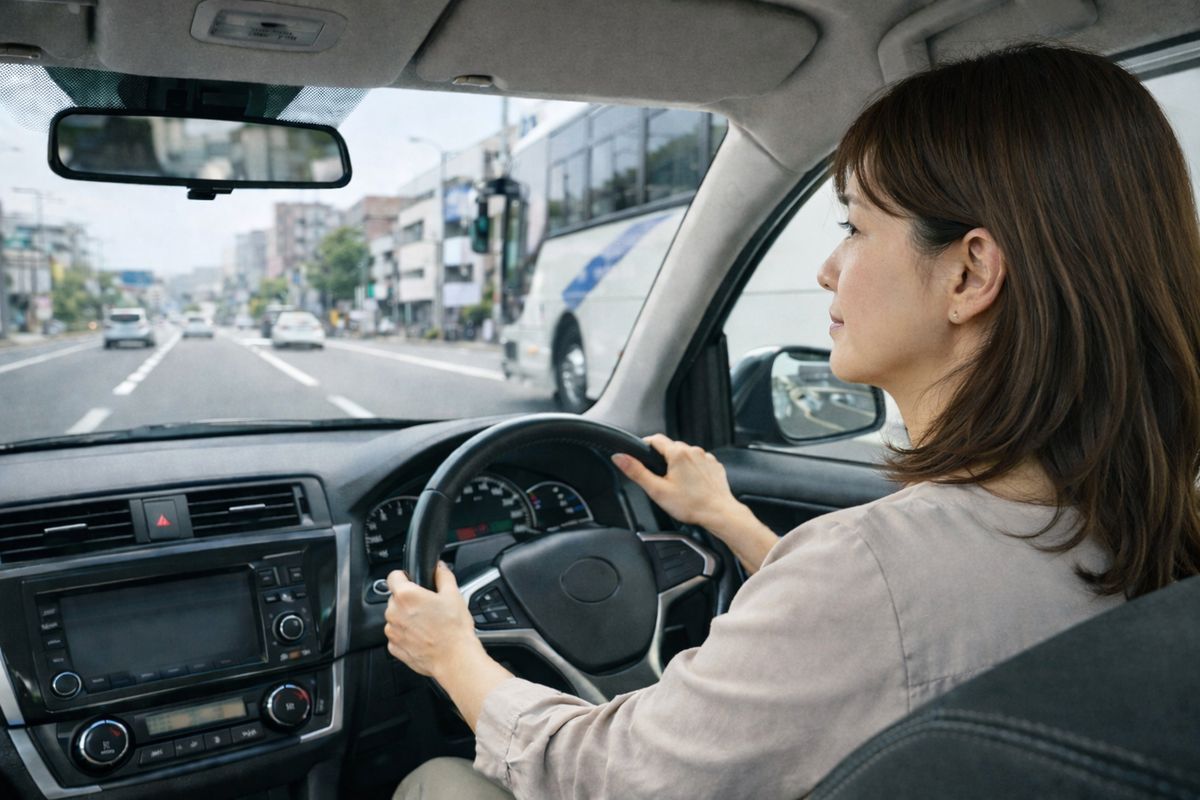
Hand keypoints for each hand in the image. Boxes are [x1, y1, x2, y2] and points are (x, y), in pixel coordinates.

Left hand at [384, 562, 481, 679]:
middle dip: (409, 600)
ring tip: (427, 624)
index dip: (404, 576)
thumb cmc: (454, 630)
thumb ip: (443, 575)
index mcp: (406, 595)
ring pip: (395, 617)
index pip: (393, 576)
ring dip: (406, 618)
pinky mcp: (394, 648)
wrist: (454, 659)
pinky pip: (397, 635)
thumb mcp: (453, 595)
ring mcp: (392, 631)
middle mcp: (394, 612)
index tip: (411, 581)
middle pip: (395, 598)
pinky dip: (406, 635)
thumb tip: (439, 568)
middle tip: (427, 607)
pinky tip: (423, 637)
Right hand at [611, 434, 740, 530]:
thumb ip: (637, 472)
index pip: (655, 439)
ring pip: (686, 454)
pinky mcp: (715, 466)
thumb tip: (620, 457)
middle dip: (662, 458)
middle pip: (671, 447)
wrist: (719, 513)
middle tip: (658, 477)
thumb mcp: (657, 490)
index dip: (645, 444)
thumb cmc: (691, 505)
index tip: (641, 452)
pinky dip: (693, 469)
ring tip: (677, 484)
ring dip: (678, 464)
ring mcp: (706, 457)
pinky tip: (691, 485)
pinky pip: (699, 462)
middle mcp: (693, 451)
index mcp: (677, 454)